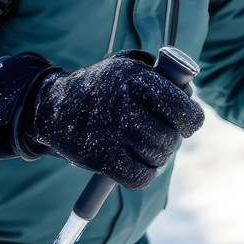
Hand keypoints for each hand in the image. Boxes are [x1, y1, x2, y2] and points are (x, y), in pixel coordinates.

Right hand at [24, 50, 204, 188]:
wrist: (52, 107)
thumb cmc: (101, 85)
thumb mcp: (127, 65)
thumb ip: (160, 73)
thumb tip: (188, 93)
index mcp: (138, 79)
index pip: (184, 110)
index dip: (191, 120)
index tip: (185, 122)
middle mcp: (126, 106)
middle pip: (171, 138)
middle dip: (170, 140)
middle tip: (160, 135)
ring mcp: (113, 133)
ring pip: (157, 158)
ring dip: (156, 157)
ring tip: (145, 146)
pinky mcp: (101, 159)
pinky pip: (140, 177)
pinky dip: (144, 174)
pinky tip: (138, 164)